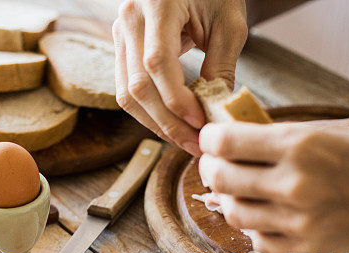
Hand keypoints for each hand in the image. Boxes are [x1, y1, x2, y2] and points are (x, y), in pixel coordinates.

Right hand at [113, 0, 247, 154]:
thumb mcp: (228, 23)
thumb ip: (221, 65)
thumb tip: (216, 112)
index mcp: (157, 4)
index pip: (157, 62)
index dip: (176, 98)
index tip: (200, 121)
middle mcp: (129, 18)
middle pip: (138, 85)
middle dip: (166, 121)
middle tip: (194, 143)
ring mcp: (120, 33)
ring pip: (126, 93)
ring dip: (155, 123)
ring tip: (183, 139)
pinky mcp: (121, 47)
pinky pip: (127, 88)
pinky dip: (149, 111)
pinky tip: (171, 123)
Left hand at [198, 121, 348, 252]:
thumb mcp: (335, 129)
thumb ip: (286, 136)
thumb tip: (241, 138)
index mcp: (301, 144)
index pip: (226, 143)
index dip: (209, 139)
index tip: (211, 139)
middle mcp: (296, 183)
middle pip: (222, 179)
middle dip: (210, 169)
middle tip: (215, 165)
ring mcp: (301, 221)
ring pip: (235, 214)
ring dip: (229, 200)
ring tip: (236, 191)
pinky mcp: (310, 251)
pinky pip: (260, 244)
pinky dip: (254, 230)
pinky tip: (262, 217)